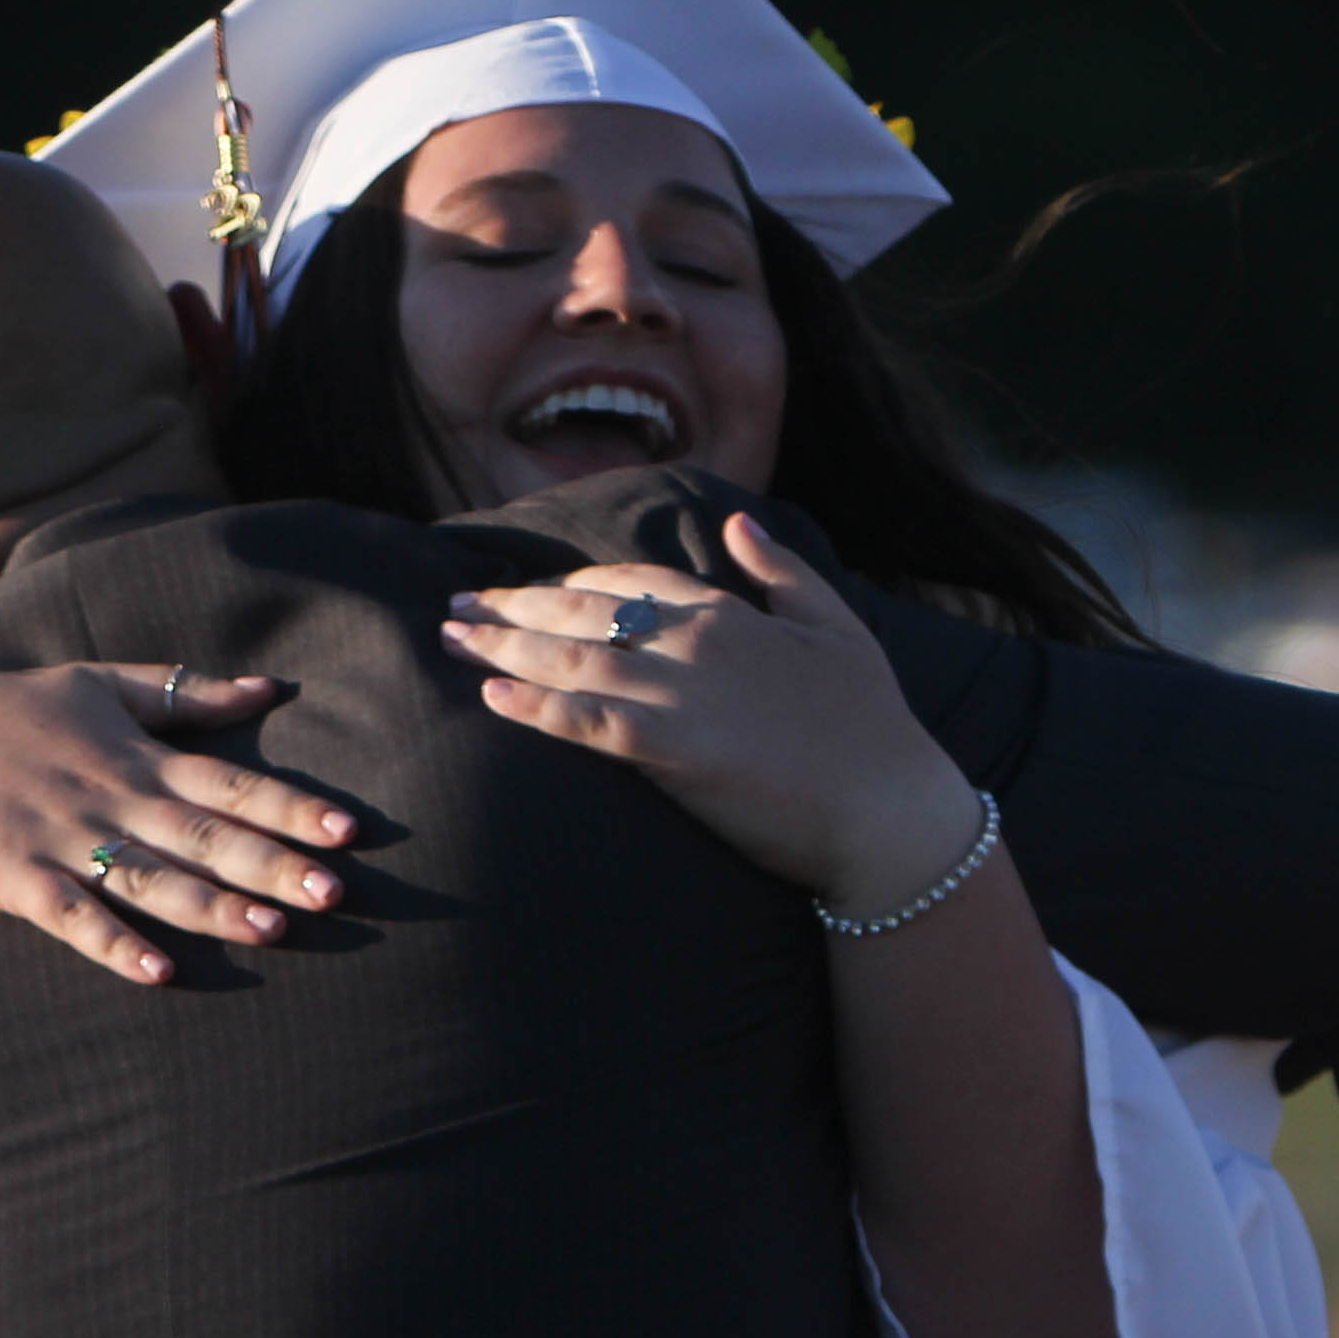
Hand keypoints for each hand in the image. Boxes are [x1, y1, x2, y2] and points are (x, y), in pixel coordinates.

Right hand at [0, 659, 355, 984]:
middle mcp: (113, 798)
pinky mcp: (15, 875)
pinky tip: (156, 972)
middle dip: (273, 864)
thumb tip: (269, 688)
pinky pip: (73, 916)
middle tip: (336, 892)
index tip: (350, 829)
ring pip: (152, 878)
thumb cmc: (6, 708)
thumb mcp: (99, 683)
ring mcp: (63, 838)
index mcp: (139, 757)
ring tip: (271, 930)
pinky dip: (113, 943)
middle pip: (206, 836)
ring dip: (212, 906)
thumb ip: (184, 692)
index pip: (231, 783)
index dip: (292, 806)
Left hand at [440, 513, 978, 914]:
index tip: (529, 591)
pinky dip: (535, 705)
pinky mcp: (672, 752)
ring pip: (571, 659)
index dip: (571, 584)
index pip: (630, 581)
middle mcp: (696, 643)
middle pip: (583, 613)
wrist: (888, 811)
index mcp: (730, 614)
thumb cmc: (873, 727)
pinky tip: (490, 695)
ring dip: (503, 647)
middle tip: (457, 608)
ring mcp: (681, 695)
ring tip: (450, 641)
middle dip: (513, 607)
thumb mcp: (839, 628)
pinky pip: (585, 721)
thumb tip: (741, 526)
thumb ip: (784, 573)